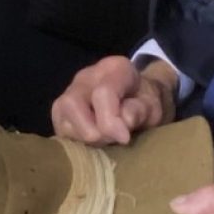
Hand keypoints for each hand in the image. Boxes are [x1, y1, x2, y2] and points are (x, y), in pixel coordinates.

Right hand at [52, 56, 176, 144]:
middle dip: (92, 130)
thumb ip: (141, 110)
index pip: (102, 93)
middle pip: (71, 103)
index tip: (125, 138)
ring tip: (105, 142)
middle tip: (112, 140)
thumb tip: (125, 120)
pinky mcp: (60, 113)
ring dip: (83, 138)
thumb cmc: (145, 103)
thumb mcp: (153, 106)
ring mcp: (68, 93)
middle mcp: (85, 77)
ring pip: (62, 118)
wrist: (138, 100)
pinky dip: (77, 142)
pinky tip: (93, 144)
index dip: (111, 120)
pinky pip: (59, 130)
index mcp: (112, 69)